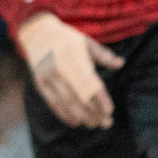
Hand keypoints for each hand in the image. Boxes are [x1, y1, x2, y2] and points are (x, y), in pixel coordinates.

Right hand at [15, 12, 123, 129]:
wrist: (36, 32)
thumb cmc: (66, 38)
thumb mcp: (85, 41)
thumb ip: (103, 54)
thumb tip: (121, 63)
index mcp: (73, 59)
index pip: (89, 83)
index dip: (100, 99)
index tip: (109, 111)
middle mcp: (60, 70)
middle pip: (79, 96)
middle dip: (93, 112)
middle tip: (106, 123)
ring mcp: (48, 78)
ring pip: (66, 102)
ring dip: (81, 116)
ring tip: (94, 125)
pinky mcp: (39, 83)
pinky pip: (52, 102)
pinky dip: (63, 114)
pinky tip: (75, 122)